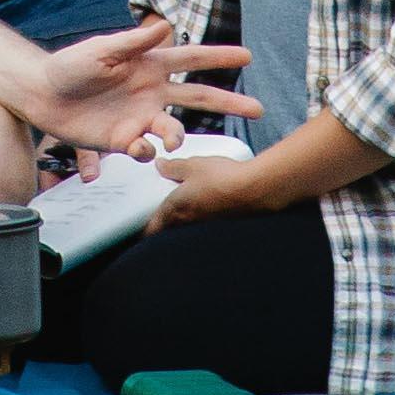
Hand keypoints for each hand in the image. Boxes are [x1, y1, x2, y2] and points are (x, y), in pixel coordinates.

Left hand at [31, 17, 260, 171]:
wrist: (42, 95)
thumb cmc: (69, 66)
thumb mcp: (100, 49)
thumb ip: (132, 42)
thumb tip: (164, 25)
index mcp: (149, 65)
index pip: (191, 59)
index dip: (219, 58)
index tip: (247, 57)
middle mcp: (152, 91)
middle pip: (198, 98)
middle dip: (228, 103)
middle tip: (258, 110)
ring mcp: (141, 117)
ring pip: (175, 129)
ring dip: (179, 136)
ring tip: (173, 139)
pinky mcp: (125, 140)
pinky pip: (146, 149)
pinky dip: (147, 151)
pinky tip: (138, 147)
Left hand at [142, 149, 275, 234]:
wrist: (256, 190)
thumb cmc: (221, 178)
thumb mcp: (192, 165)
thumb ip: (173, 167)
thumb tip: (159, 165)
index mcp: (174, 210)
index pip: (151, 229)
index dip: (143, 229)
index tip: (137, 226)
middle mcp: (188, 223)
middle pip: (167, 229)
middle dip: (160, 223)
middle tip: (156, 211)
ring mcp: (205, 226)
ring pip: (185, 227)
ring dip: (180, 219)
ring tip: (180, 204)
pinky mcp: (220, 224)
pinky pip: (202, 222)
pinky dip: (198, 215)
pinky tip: (204, 202)